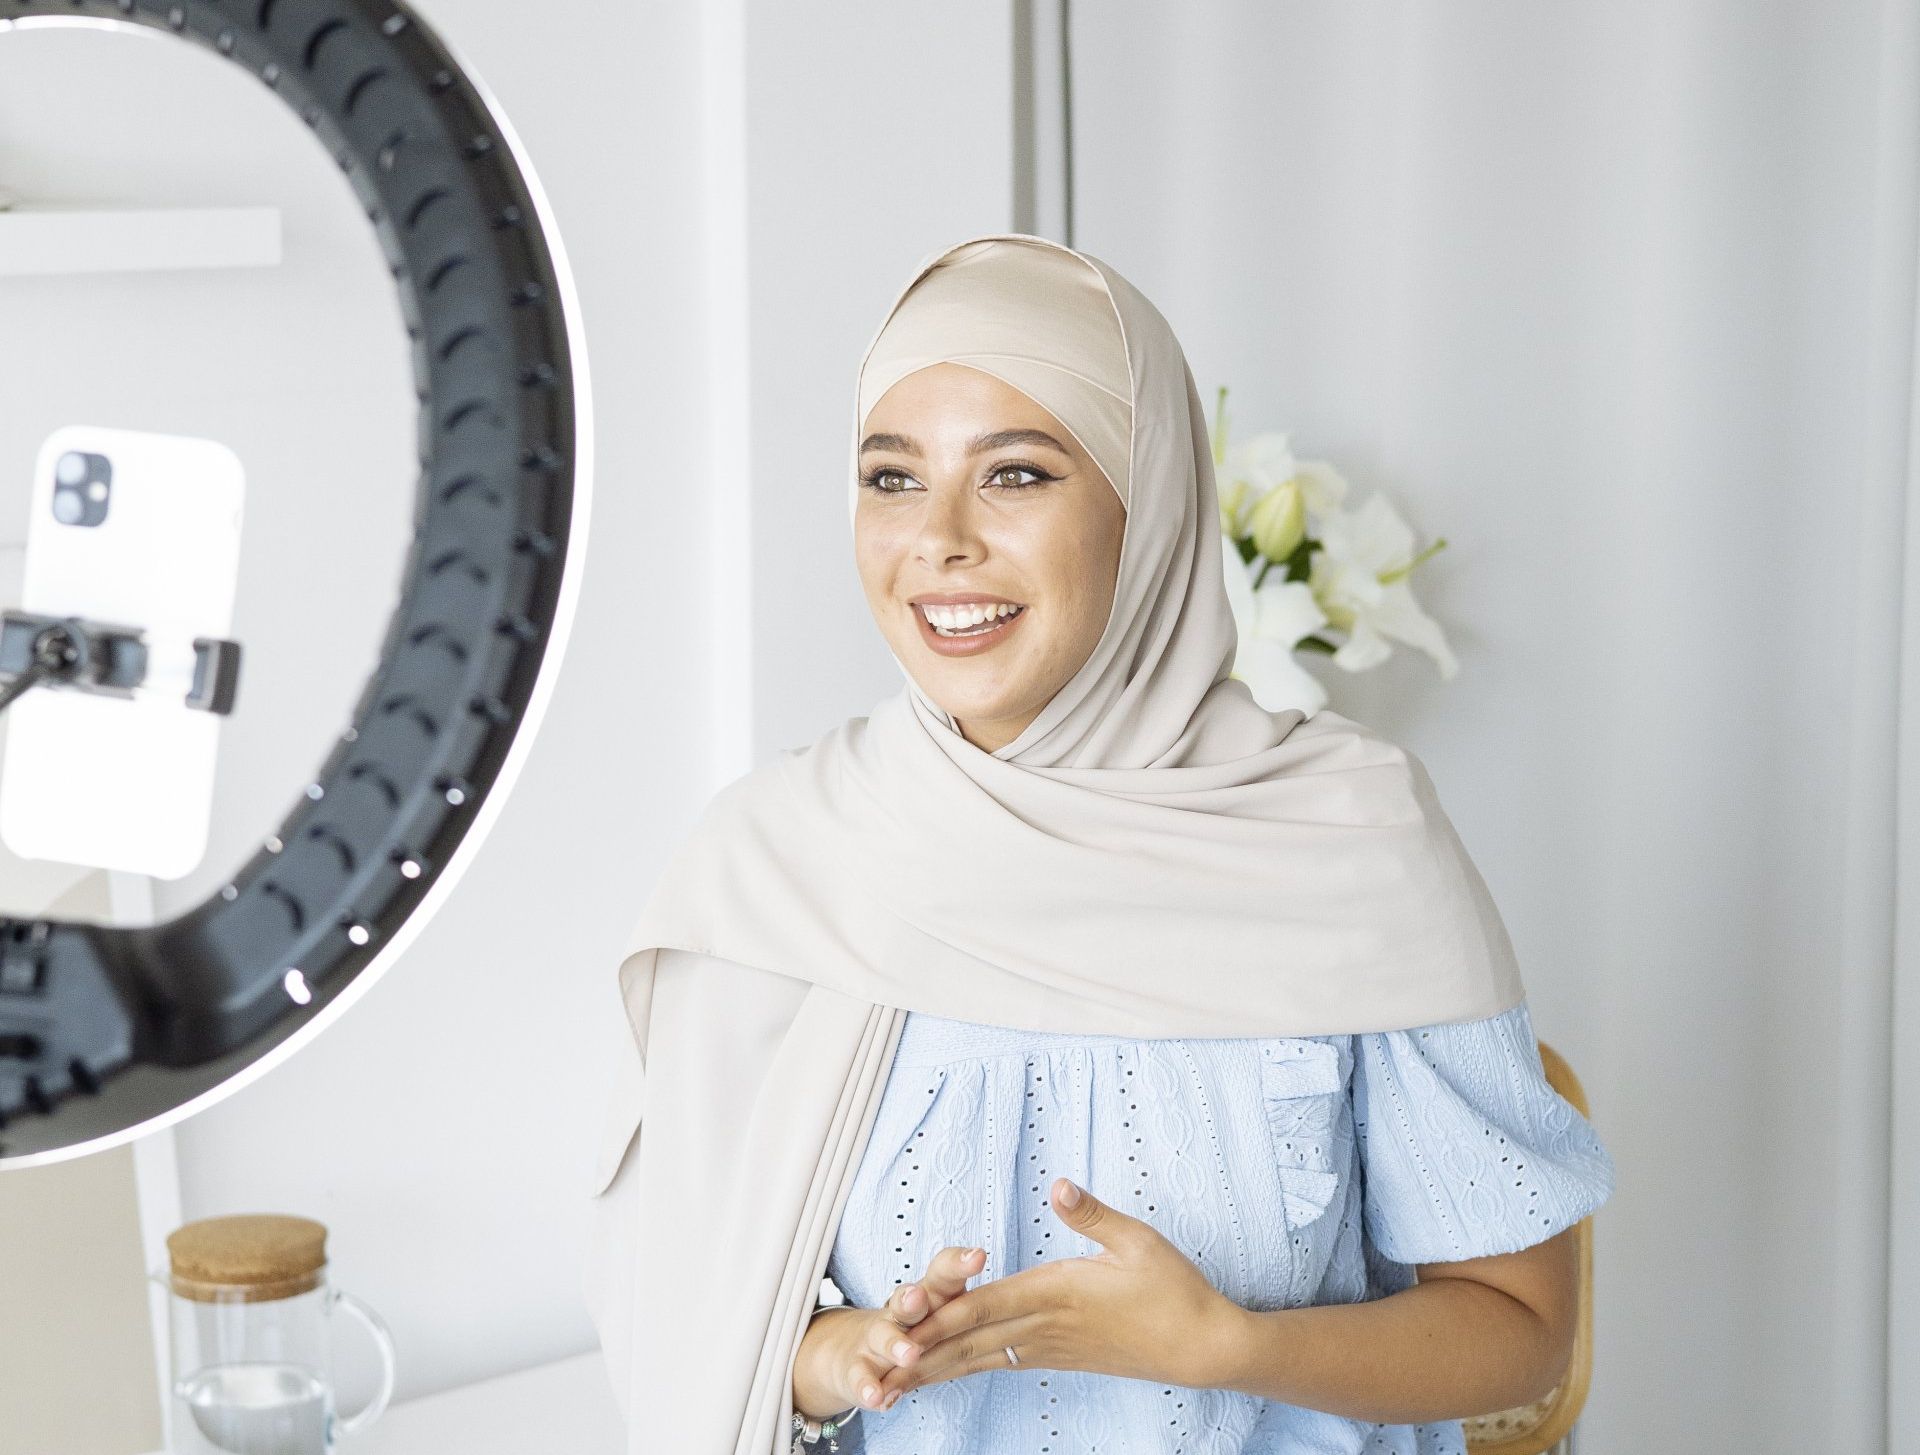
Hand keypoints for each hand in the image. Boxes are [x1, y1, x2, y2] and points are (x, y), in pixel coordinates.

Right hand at [792, 1245, 987, 1418]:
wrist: (861, 1348)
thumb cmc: (922, 1321)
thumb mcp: (947, 1302)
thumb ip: (990, 1294)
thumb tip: (1032, 1244)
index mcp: (934, 1294)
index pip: (945, 1272)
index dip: (959, 1263)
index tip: (978, 1256)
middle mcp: (906, 1311)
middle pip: (912, 1298)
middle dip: (915, 1297)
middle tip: (920, 1299)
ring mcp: (880, 1337)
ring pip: (885, 1335)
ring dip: (894, 1343)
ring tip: (908, 1355)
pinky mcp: (860, 1367)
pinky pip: (862, 1376)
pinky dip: (870, 1386)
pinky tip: (879, 1398)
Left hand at [875, 1177, 1239, 1402]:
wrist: (1203, 1348)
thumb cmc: (1174, 1290)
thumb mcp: (1138, 1241)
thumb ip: (1092, 1213)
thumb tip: (1059, 1184)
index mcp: (1058, 1293)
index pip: (986, 1305)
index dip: (940, 1316)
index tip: (902, 1325)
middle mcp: (1046, 1326)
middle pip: (971, 1340)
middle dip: (920, 1353)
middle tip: (875, 1367)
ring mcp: (1052, 1347)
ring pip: (981, 1358)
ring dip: (936, 1369)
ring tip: (894, 1382)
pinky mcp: (1061, 1357)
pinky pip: (1002, 1363)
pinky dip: (967, 1368)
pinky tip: (947, 1372)